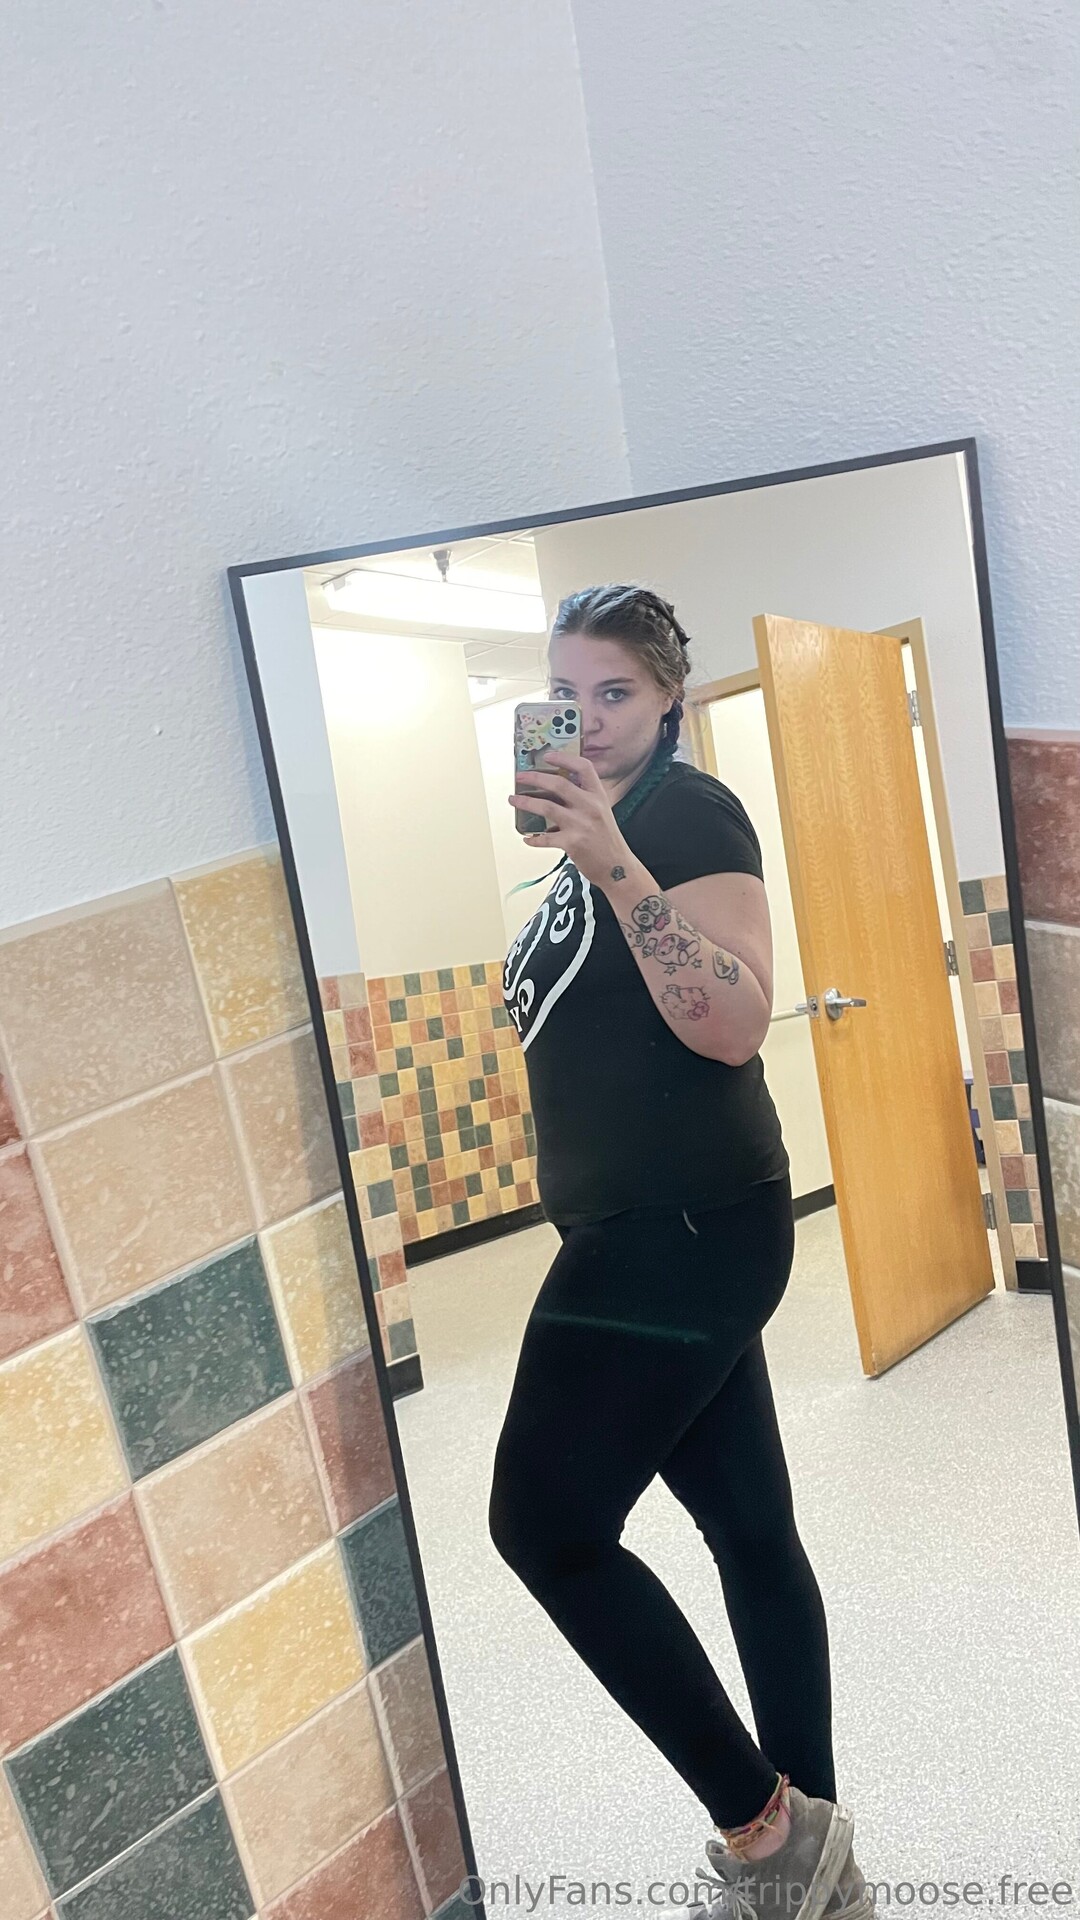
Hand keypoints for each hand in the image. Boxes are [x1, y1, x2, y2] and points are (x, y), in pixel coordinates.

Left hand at [508, 750, 633, 888]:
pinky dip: (533, 839)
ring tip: (514, 800)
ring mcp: (580, 825)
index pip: (583, 768)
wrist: (618, 868)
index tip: (548, 756)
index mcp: (598, 796)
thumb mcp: (602, 812)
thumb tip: (556, 789)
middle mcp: (590, 807)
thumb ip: (584, 799)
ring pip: (546, 807)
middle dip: (534, 777)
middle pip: (558, 784)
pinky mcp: (572, 843)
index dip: (564, 759)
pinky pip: (545, 838)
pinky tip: (527, 838)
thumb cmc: (608, 840)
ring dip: (525, 802)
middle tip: (521, 776)